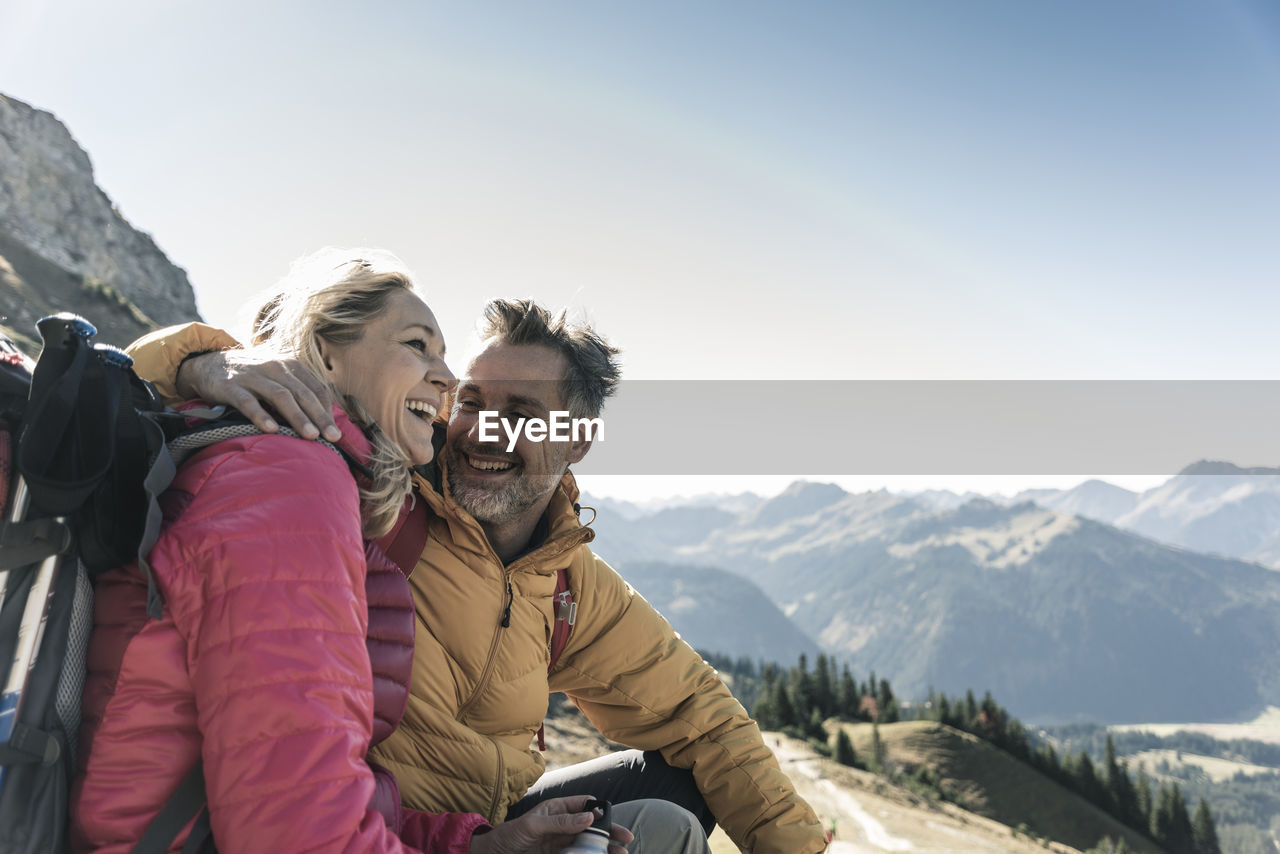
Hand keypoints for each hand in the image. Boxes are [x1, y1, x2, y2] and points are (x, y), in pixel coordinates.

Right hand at [176, 351, 340, 441]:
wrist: (209, 363)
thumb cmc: (253, 376)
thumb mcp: (278, 375)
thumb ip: (299, 390)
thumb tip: (325, 419)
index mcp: (290, 364)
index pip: (315, 388)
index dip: (328, 410)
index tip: (336, 432)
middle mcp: (274, 366)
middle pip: (302, 393)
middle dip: (320, 416)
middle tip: (333, 437)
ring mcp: (252, 375)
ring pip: (280, 396)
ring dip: (297, 417)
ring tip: (311, 436)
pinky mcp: (230, 386)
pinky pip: (247, 401)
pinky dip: (260, 415)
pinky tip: (271, 429)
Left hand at [468, 796, 632, 853]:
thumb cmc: (510, 834)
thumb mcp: (534, 825)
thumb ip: (561, 822)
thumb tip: (589, 817)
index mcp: (558, 808)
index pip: (584, 804)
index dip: (600, 810)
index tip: (612, 820)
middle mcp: (563, 824)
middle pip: (592, 826)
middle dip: (609, 832)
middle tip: (626, 840)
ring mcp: (561, 842)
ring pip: (588, 843)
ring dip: (604, 849)